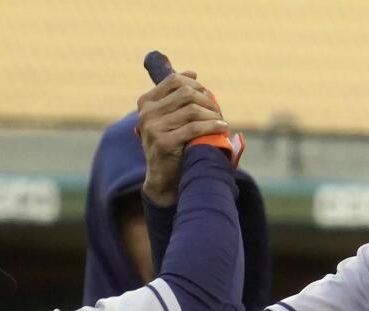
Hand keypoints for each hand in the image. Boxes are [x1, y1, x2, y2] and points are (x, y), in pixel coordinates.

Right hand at [136, 71, 228, 206]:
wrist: (164, 180)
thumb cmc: (171, 147)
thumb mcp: (169, 119)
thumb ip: (176, 97)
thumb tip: (192, 73)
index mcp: (146, 103)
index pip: (174, 81)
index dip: (195, 85)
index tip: (207, 96)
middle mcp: (146, 113)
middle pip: (186, 93)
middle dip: (207, 100)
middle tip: (218, 111)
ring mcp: (153, 128)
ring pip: (192, 110)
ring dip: (212, 114)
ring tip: (221, 121)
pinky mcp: (163, 143)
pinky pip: (194, 128)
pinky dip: (212, 126)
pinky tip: (222, 128)